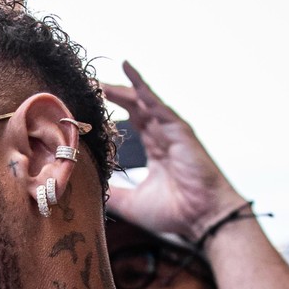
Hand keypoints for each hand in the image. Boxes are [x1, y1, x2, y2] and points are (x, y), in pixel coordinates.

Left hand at [102, 63, 244, 240]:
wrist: (203, 217)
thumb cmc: (175, 212)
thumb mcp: (132, 203)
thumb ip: (112, 193)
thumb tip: (88, 189)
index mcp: (154, 148)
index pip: (129, 122)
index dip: (109, 112)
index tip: (86, 103)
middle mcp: (162, 135)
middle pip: (133, 106)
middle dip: (110, 94)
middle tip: (85, 83)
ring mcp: (171, 130)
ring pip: (143, 100)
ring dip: (121, 88)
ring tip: (97, 79)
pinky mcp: (179, 129)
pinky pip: (158, 103)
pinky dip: (143, 88)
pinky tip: (127, 71)